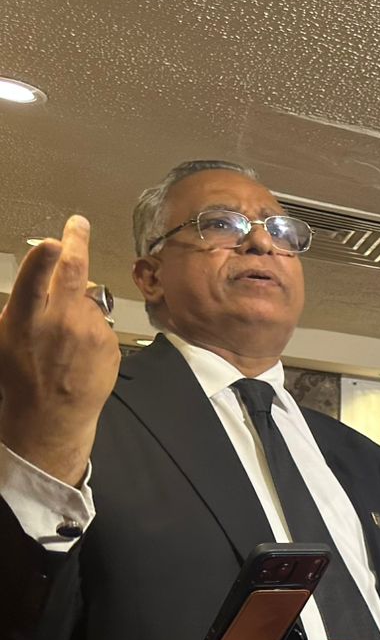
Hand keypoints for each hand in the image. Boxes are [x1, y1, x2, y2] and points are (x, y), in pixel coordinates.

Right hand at [0, 216, 121, 483]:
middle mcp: (59, 322)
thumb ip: (23, 305)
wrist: (51, 416)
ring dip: (79, 305)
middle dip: (76, 242)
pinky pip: (101, 323)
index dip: (44, 258)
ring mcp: (88, 332)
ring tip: (65, 335)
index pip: (34, 279)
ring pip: (88, 299)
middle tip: (78, 224)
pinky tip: (80, 351)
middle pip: (73, 273)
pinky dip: (92, 328)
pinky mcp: (110, 344)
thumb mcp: (5, 336)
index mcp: (25, 318)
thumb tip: (44, 277)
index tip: (54, 241)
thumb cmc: (20, 376)